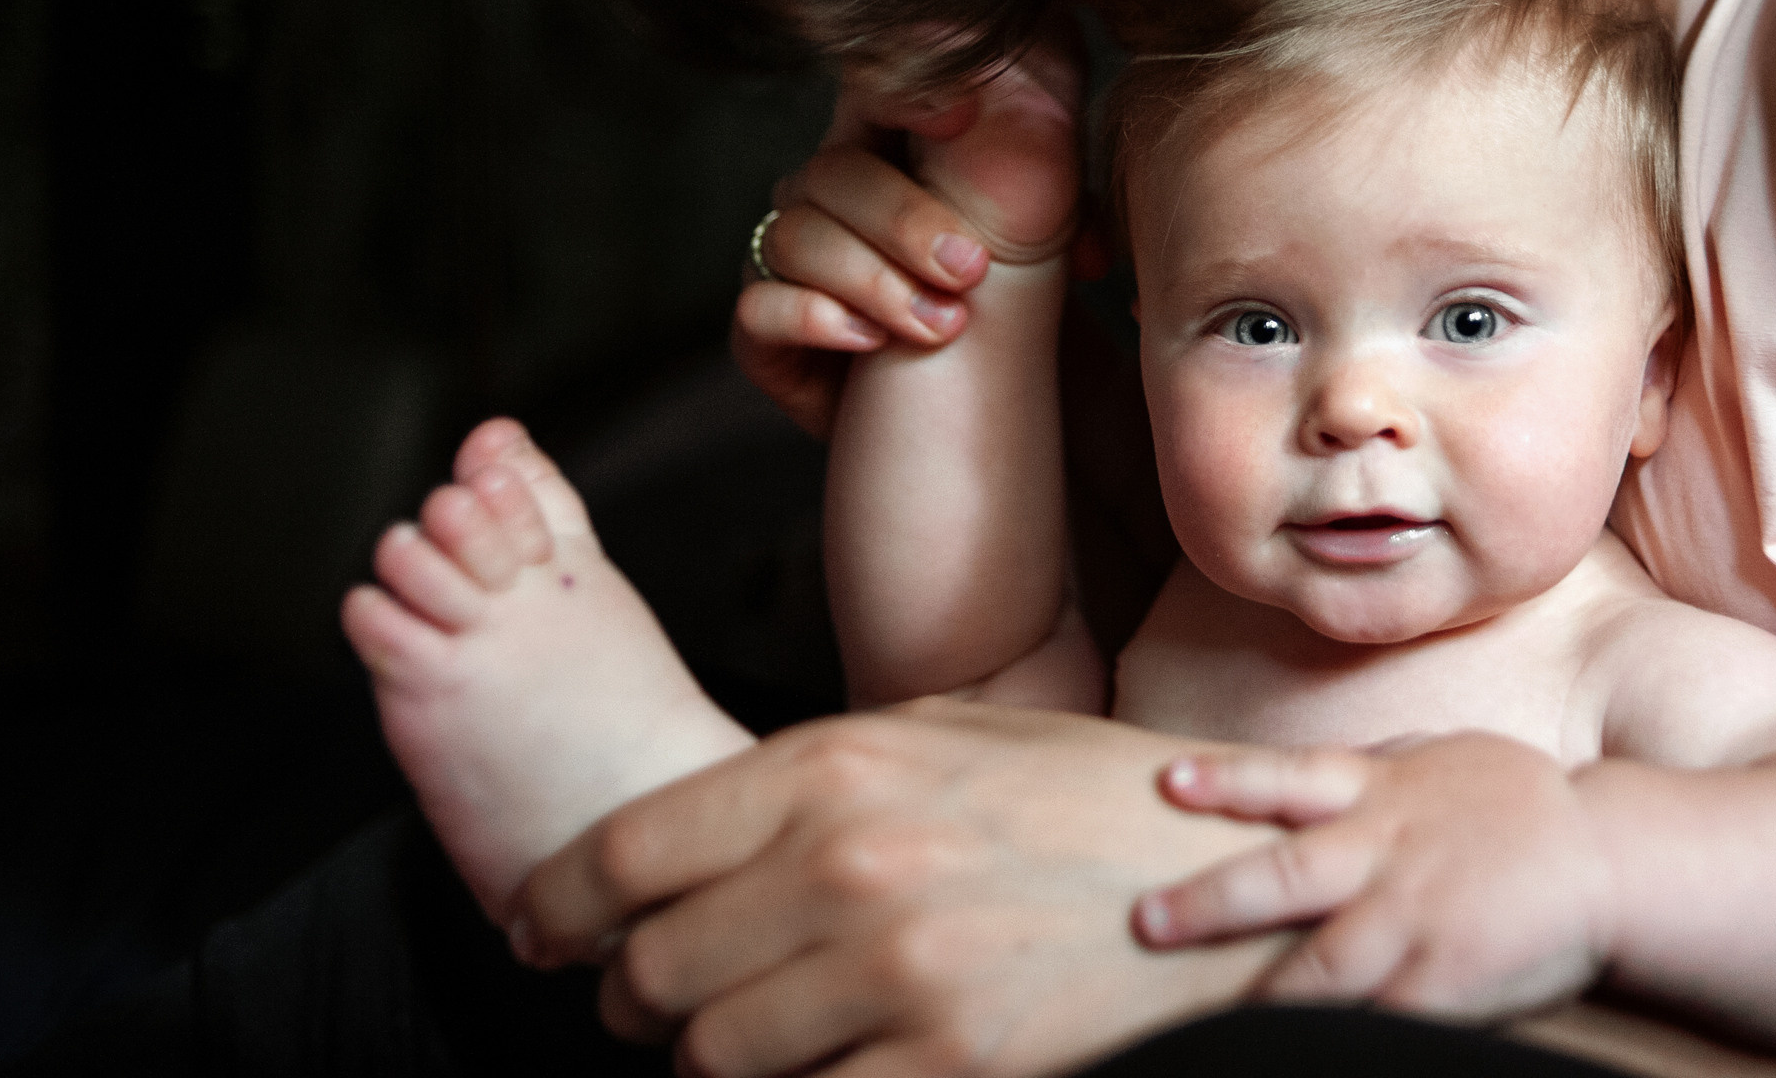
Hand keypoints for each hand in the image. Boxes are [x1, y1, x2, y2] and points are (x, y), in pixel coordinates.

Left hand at [514, 698, 1290, 1077]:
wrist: (1237, 881)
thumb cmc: (1093, 800)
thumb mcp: (954, 732)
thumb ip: (818, 777)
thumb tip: (692, 841)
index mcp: (835, 765)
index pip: (626, 853)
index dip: (555, 904)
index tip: (539, 931)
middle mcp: (847, 866)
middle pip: (650, 969)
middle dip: (633, 994)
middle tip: (646, 995)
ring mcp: (893, 975)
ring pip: (711, 1055)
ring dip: (711, 1054)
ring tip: (751, 1030)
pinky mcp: (943, 1067)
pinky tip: (829, 1059)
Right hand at [735, 37, 1087, 437]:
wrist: (982, 402)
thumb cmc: (1010, 296)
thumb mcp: (1046, 215)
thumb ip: (1046, 141)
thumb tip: (1055, 57)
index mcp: (885, 146)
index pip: (873, 88)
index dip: (904, 91)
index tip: (961, 113)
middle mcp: (824, 194)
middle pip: (834, 171)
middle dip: (905, 221)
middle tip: (972, 271)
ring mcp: (787, 261)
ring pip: (796, 238)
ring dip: (874, 282)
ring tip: (944, 327)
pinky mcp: (768, 337)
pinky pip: (759, 309)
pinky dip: (813, 319)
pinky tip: (869, 341)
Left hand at [1137, 733, 1612, 1020]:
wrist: (1615, 858)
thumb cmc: (1527, 804)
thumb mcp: (1448, 756)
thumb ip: (1379, 763)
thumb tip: (1311, 767)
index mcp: (1387, 792)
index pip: (1290, 779)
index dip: (1227, 781)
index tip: (1169, 783)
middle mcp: (1389, 853)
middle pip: (1283, 877)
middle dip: (1208, 901)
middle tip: (1145, 918)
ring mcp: (1416, 920)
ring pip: (1321, 964)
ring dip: (1260, 993)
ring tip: (1206, 1020)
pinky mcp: (1446, 982)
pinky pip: (1379, 1020)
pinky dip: (1337, 1037)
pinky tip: (1296, 1053)